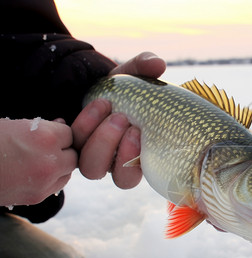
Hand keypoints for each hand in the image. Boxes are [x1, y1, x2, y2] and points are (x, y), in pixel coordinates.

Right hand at [0, 118, 76, 205]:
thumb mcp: (15, 125)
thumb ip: (43, 127)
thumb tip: (63, 125)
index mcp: (44, 138)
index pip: (70, 134)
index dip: (59, 132)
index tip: (49, 132)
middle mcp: (50, 161)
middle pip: (73, 155)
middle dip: (63, 149)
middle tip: (47, 147)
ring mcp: (44, 182)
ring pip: (68, 172)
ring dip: (60, 165)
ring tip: (40, 160)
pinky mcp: (37, 197)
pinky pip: (56, 186)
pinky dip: (51, 179)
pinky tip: (35, 172)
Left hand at [72, 52, 165, 188]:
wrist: (94, 89)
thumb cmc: (122, 90)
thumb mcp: (133, 76)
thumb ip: (145, 67)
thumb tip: (159, 63)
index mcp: (137, 155)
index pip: (136, 175)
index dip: (133, 160)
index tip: (136, 131)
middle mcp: (117, 162)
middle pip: (118, 178)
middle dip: (116, 147)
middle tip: (121, 118)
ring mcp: (95, 157)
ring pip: (92, 168)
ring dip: (97, 139)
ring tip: (104, 105)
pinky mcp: (74, 147)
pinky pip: (70, 147)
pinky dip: (75, 129)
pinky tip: (72, 114)